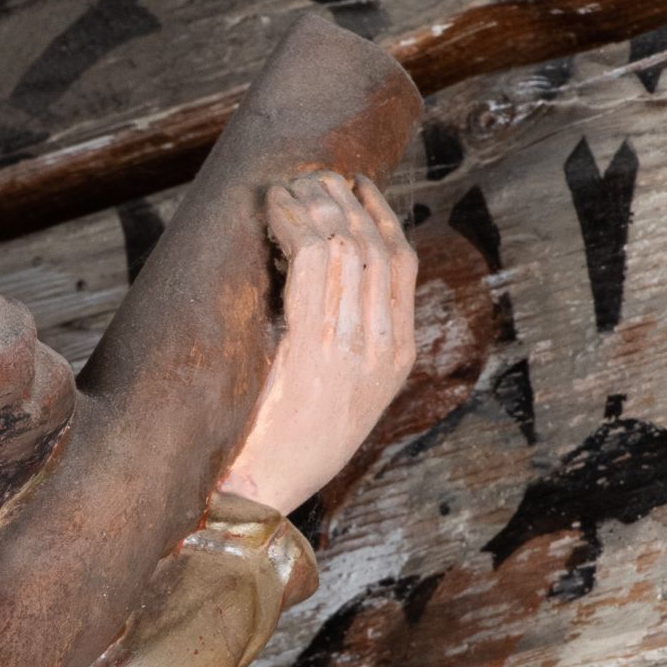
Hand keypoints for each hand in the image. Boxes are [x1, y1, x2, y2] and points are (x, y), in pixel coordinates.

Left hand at [221, 173, 417, 511]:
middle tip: (317, 174)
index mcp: (396, 358)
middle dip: (346, 201)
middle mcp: (382, 348)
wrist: (264, 492)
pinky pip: (311, 263)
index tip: (358, 188)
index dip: (381, 218)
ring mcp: (352, 348)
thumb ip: (343, 349)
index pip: (402, 267)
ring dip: (318, 204)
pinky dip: (293, 225)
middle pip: (376, 247)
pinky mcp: (313, 349)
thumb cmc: (287, 447)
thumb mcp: (336, 399)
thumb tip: (323, 294)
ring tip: (292, 183)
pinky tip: (274, 209)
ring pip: (346, 247)